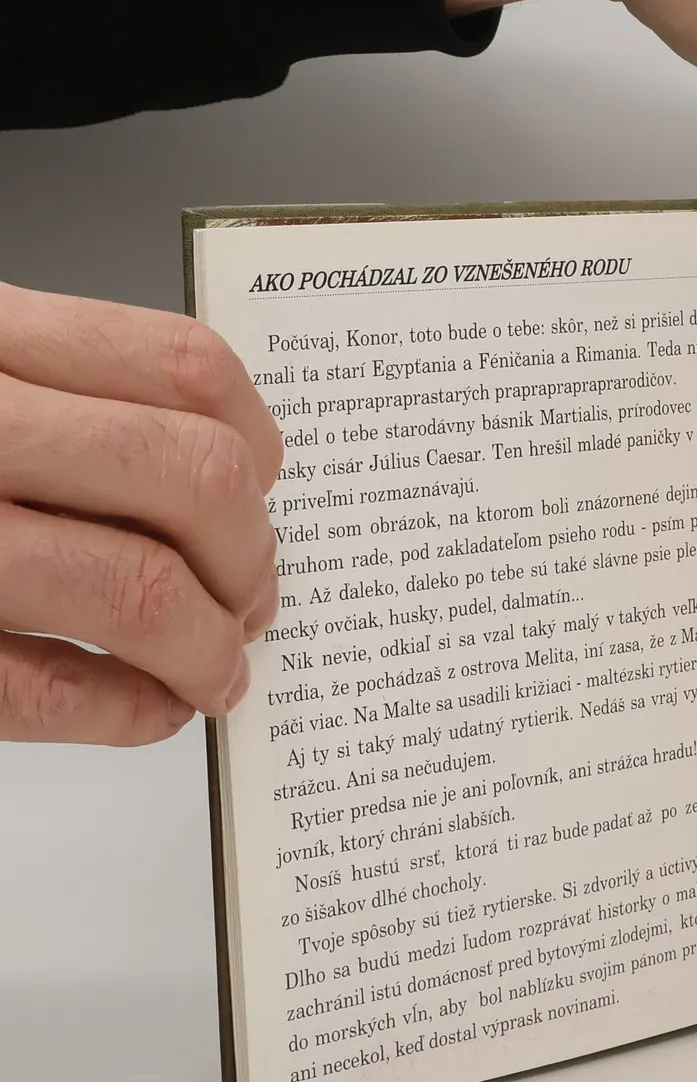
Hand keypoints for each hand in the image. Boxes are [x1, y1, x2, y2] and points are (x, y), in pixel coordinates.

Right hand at [0, 282, 282, 743]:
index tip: (265, 491)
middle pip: (194, 478)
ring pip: (139, 587)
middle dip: (252, 559)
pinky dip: (129, 712)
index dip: (258, 445)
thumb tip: (223, 473)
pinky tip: (145, 710)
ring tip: (213, 669)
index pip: (184, 369)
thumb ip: (53, 392)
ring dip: (208, 648)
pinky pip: (46, 691)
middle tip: (252, 601)